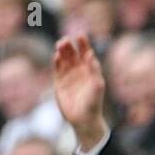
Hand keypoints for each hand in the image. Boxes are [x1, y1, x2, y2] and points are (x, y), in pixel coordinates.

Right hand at [53, 34, 108, 149]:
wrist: (84, 119)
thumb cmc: (94, 103)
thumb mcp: (97, 85)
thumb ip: (94, 69)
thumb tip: (90, 54)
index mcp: (90, 69)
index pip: (85, 52)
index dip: (83, 43)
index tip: (80, 36)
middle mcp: (78, 70)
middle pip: (72, 52)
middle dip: (69, 45)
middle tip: (66, 41)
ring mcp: (68, 75)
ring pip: (63, 58)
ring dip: (62, 51)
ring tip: (60, 45)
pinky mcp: (59, 82)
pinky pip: (57, 68)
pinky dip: (56, 62)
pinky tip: (57, 56)